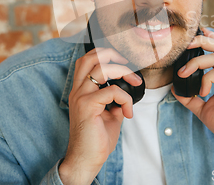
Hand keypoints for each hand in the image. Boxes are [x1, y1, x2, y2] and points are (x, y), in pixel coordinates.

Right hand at [59, 48, 141, 184]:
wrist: (86, 159)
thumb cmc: (96, 139)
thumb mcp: (110, 114)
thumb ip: (116, 99)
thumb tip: (129, 90)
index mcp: (81, 89)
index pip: (87, 59)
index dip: (105, 53)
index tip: (124, 62)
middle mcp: (78, 90)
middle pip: (91, 56)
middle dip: (113, 54)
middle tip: (129, 66)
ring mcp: (80, 97)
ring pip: (102, 68)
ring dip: (124, 72)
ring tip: (135, 83)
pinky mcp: (87, 106)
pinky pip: (112, 91)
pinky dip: (126, 99)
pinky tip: (127, 112)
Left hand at [172, 29, 213, 173]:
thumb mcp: (203, 109)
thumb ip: (190, 98)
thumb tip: (175, 88)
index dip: (207, 38)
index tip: (192, 36)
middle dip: (202, 41)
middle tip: (185, 46)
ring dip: (198, 62)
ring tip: (185, 75)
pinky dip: (208, 78)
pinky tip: (203, 92)